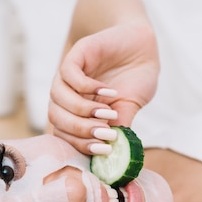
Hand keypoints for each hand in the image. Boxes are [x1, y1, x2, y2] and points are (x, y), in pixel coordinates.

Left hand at [48, 22, 158, 154]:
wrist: (143, 48)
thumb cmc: (136, 80)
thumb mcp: (129, 109)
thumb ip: (119, 128)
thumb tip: (113, 154)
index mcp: (76, 112)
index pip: (64, 134)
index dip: (81, 145)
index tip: (104, 149)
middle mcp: (68, 94)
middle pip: (57, 118)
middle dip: (81, 130)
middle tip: (106, 132)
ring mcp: (69, 75)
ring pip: (58, 97)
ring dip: (83, 110)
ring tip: (109, 111)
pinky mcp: (77, 54)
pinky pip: (68, 74)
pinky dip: (86, 87)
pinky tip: (108, 91)